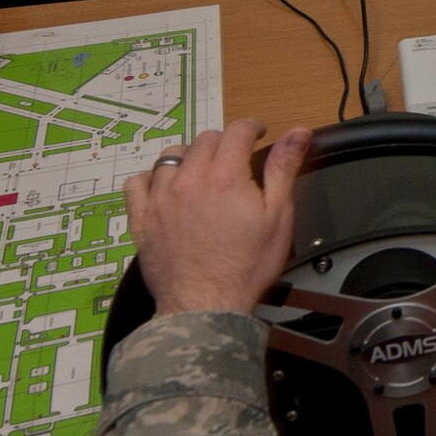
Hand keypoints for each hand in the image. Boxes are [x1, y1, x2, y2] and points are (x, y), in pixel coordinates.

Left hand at [123, 120, 311, 317]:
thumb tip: (298, 132)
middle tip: (236, 165)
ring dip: (190, 158)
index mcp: (225, 175)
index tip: (258, 136)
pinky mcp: (141, 217)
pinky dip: (152, 179)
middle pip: (205, 140)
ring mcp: (160, 197)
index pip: (237, 130)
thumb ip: (284, 169)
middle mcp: (188, 178)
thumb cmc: (246, 267)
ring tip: (202, 176)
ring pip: (171, 156)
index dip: (252, 128)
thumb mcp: (277, 217)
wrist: (206, 307)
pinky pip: (138, 182)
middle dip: (224, 144)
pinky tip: (165, 190)